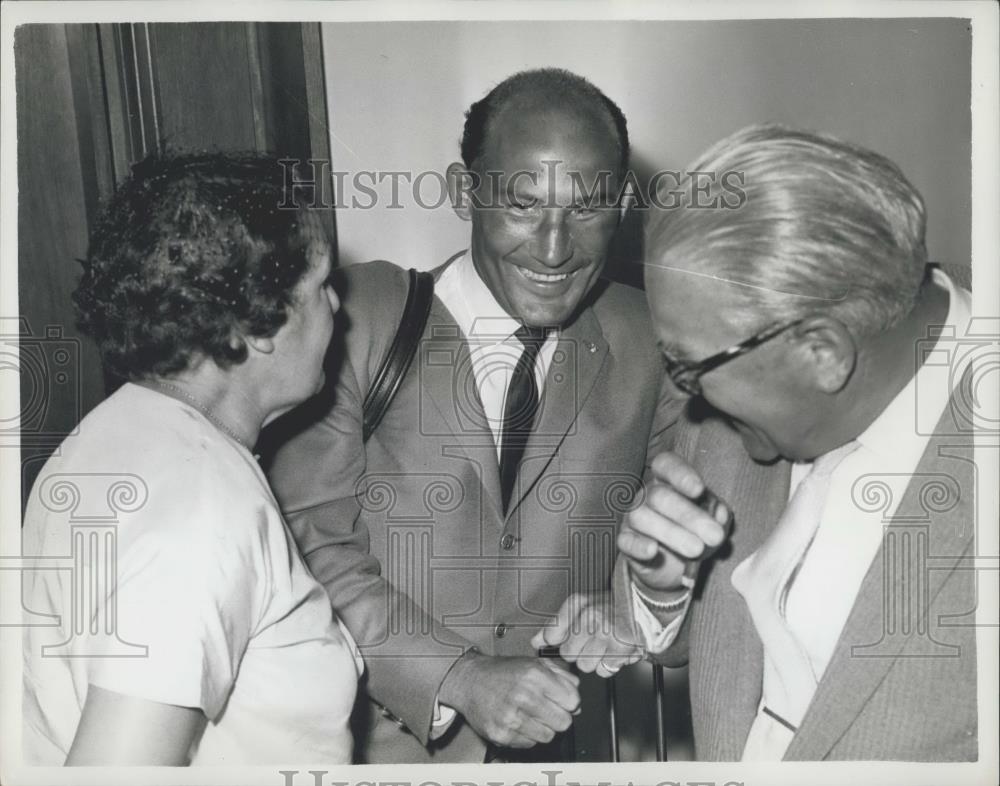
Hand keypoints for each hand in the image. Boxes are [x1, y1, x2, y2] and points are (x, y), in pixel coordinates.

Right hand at [438, 652, 579, 747]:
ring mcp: (511, 717)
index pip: (572, 701)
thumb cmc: (504, 672)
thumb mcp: (534, 662)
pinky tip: (518, 721)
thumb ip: (561, 675)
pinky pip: (530, 744)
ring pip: (548, 736)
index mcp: (534, 675)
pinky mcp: (501, 734)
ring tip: (531, 715)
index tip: (562, 700)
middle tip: (547, 709)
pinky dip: (527, 735)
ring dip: (543, 727)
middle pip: (564, 722)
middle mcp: (523, 696)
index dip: (569, 701)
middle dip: (559, 716)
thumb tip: (577, 695)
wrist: (470, 681)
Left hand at [531, 593, 642, 677]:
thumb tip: (536, 641)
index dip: (557, 642)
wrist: (648, 606)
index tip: (562, 642)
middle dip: (578, 651)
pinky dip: (609, 666)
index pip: (553, 633)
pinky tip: (614, 652)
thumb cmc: (615, 606)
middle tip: (591, 641)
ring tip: (604, 647)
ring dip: (594, 660)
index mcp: (580, 604)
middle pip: (568, 654)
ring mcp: (607, 634)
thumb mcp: (584, 605)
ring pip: (585, 665)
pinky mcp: (622, 649)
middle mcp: (592, 617)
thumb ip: (557, 623)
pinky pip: (604, 670)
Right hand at [619, 450, 731, 593]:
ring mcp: (633, 518)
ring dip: (672, 533)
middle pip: (659, 496)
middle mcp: (647, 495)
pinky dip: (638, 545)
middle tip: (714, 535)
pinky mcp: (625, 542)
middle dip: (688, 515)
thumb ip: (717, 513)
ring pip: (642, 517)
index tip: (699, 490)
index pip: (666, 465)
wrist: (676, 565)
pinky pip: (626, 541)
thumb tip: (719, 513)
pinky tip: (653, 550)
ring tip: (696, 549)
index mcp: (667, 481)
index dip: (681, 474)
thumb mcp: (712, 520)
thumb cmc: (695, 533)